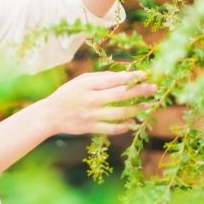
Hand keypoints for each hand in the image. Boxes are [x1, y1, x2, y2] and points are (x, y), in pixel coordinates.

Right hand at [42, 71, 157, 134]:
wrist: (50, 115)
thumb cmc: (67, 94)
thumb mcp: (80, 80)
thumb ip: (100, 77)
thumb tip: (122, 75)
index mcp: (87, 85)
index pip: (114, 80)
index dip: (131, 78)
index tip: (146, 75)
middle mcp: (90, 99)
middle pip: (120, 95)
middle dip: (139, 91)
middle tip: (154, 88)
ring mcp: (91, 115)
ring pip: (119, 113)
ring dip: (135, 109)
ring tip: (148, 105)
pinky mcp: (90, 128)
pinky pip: (111, 128)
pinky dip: (124, 127)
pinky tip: (134, 123)